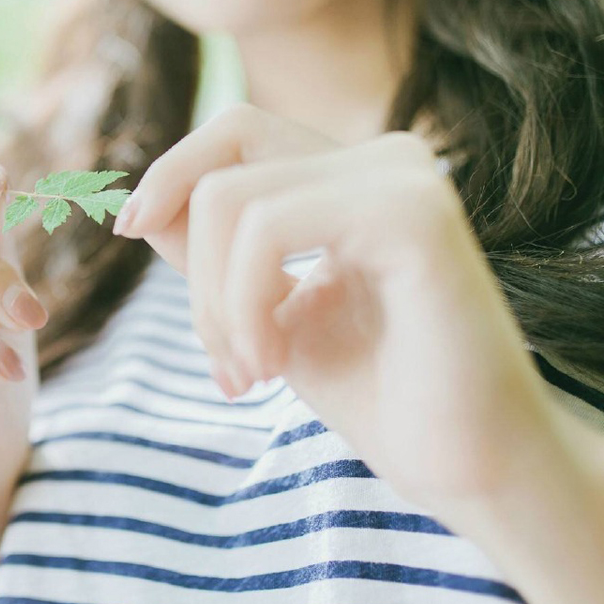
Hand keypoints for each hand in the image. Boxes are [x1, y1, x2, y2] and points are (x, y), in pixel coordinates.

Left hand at [112, 103, 562, 520]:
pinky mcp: (412, 214)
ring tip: (252, 373)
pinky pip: (267, 229)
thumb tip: (145, 208)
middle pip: (224, 164)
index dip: (172, 171)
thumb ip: (216, 256)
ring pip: (232, 200)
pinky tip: (275, 363)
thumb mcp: (272, 316)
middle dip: (194, 270)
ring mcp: (403, 178)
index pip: (237, 135)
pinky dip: (245, 301)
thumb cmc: (386, 397)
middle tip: (224, 363)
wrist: (474, 468)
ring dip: (216, 303)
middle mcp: (385, 159)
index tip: (129, 229)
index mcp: (357, 177)